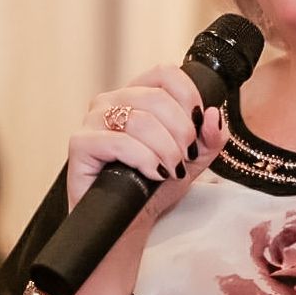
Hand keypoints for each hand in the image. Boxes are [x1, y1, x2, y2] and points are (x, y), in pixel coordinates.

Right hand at [67, 64, 228, 216]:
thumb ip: (210, 137)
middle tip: (185, 156)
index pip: (165, 73)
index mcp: (138, 95)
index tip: (198, 122)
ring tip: (171, 169)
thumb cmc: (153, 186)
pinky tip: (153, 173)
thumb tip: (214, 114)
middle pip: (157, 98)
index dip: (188, 95)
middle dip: (181, 131)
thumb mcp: (193, 159)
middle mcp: (113, 100)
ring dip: (166, 149)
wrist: (128, 221)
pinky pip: (120, 142)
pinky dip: (145, 159)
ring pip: (141, 120)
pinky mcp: (81, 143)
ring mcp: (94, 120)